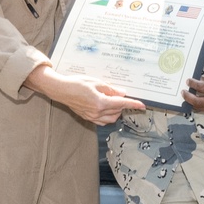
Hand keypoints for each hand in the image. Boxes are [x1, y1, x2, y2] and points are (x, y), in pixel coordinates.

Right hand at [25, 64, 144, 124]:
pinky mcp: (87, 118)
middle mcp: (97, 112)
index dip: (133, 104)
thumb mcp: (97, 82)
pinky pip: (102, 121)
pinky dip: (107, 116)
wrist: (61, 90)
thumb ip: (111, 90)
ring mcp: (91, 116)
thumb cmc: (77, 83)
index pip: (122, 104)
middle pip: (117, 112)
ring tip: (113, 102)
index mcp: (101, 102)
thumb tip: (122, 94)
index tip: (142, 105)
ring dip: (115, 112)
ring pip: (110, 119)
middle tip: (120, 96)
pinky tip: (105, 108)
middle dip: (122, 106)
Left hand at [183, 76, 203, 117]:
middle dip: (187, 96)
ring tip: (188, 97)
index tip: (188, 81)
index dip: (192, 84)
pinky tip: (198, 101)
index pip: (201, 87)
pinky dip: (200, 106)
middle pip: (196, 101)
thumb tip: (199, 80)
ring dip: (192, 102)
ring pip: (198, 107)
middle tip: (183, 92)